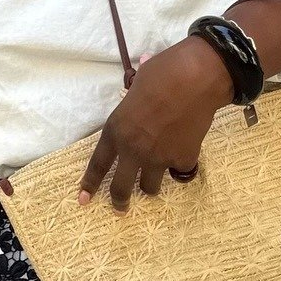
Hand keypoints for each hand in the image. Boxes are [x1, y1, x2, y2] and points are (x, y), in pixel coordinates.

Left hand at [76, 40, 232, 211]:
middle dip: (119, 201)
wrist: (197, 78)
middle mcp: (133, 149)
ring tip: (155, 177)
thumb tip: (140, 88)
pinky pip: (179, 170)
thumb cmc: (164, 72)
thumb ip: (134, 100)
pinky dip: (181, 163)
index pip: (98, 164)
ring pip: (150, 188)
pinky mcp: (182, 160)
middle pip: (121, 188)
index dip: (90, 184)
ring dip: (151, 184)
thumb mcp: (138, 85)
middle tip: (120, 208)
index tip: (84, 199)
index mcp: (116, 130)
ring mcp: (158, 158)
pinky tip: (186, 149)